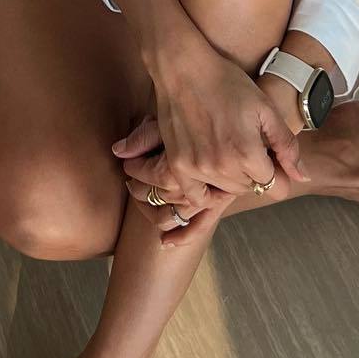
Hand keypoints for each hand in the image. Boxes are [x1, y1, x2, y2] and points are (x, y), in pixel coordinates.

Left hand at [112, 118, 230, 246]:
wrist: (240, 119)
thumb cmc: (200, 115)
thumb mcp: (171, 122)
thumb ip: (144, 136)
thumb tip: (118, 151)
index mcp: (178, 165)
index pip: (145, 175)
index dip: (133, 168)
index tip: (129, 162)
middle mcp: (192, 186)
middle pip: (155, 195)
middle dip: (139, 188)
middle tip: (132, 176)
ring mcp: (205, 198)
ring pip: (170, 215)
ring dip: (151, 210)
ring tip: (142, 195)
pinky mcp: (216, 204)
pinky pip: (198, 228)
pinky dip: (181, 236)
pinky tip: (166, 242)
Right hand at [114, 48, 309, 235]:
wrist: (183, 68)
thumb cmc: (227, 82)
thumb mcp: (265, 108)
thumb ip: (286, 146)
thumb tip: (302, 176)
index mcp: (248, 154)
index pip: (275, 187)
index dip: (278, 172)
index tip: (269, 155)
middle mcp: (222, 167)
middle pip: (251, 189)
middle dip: (255, 173)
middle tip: (246, 146)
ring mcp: (197, 168)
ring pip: (226, 191)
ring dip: (232, 178)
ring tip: (228, 150)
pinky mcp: (178, 165)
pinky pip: (196, 196)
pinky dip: (206, 192)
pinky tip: (211, 173)